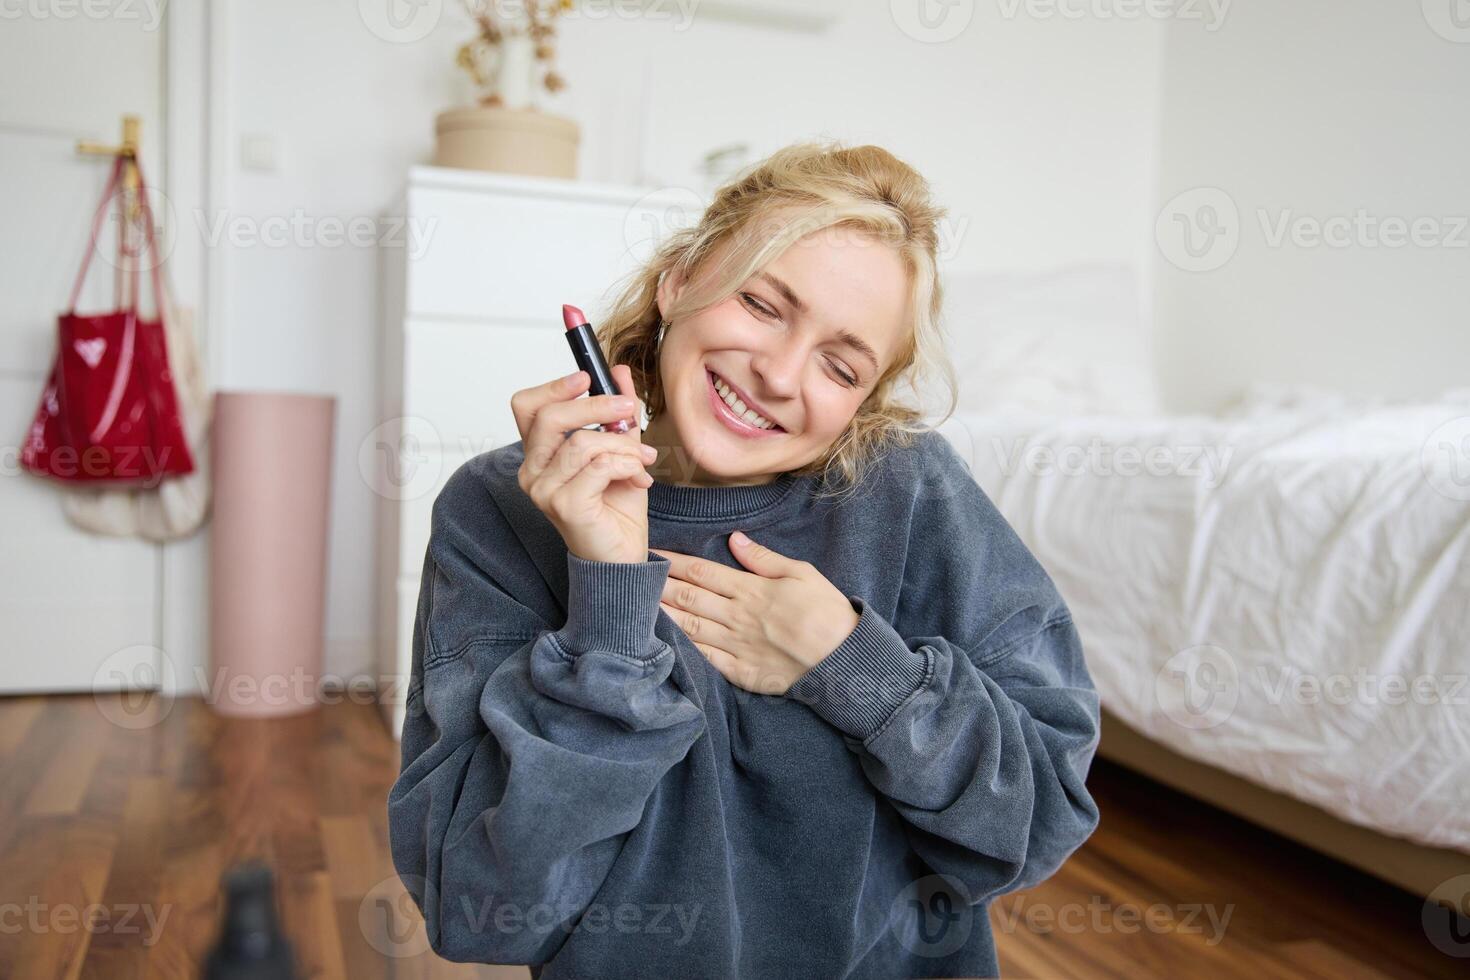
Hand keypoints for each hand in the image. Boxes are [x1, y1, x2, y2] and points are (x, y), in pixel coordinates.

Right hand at [512, 363, 654, 563]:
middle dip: (596, 406)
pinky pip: (598, 466)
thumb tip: (619, 371)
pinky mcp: (564, 506)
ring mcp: (544, 490)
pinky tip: (640, 479)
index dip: (554, 386)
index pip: (527, 407)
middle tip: (629, 410)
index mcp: (540, 454)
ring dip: (623, 446)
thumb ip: (617, 414)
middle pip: (550, 417)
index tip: (587, 377)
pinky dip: (627, 465)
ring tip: (643, 462)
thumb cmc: (617, 509)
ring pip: (582, 442)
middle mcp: (533, 471)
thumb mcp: (621, 451)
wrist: (623, 558)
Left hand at [651, 532, 860, 694]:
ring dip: (661, 615)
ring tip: (634, 606)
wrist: (843, 660)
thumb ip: (764, 558)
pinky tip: (662, 641)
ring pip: (689, 627)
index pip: (702, 572)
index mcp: (751, 589)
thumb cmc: (827, 611)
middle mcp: (737, 616)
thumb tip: (735, 539)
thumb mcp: (802, 573)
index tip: (652, 554)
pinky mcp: (740, 672)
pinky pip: (703, 658)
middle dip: (657, 586)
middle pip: (688, 597)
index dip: (673, 562)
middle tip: (630, 576)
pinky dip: (680, 648)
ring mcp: (736, 646)